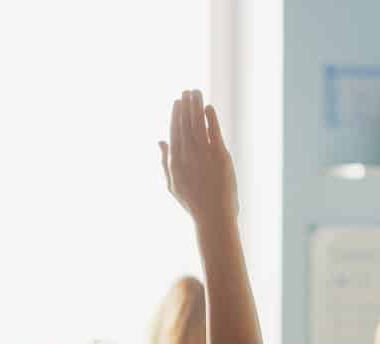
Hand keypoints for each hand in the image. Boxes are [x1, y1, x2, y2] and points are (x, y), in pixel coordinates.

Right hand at [159, 89, 237, 225]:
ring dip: (196, 106)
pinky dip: (211, 118)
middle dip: (186, 105)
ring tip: (196, 92)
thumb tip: (160, 141)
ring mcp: (203, 153)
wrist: (213, 216)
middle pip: (185, 123)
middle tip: (187, 91)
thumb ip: (165, 161)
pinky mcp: (219, 155)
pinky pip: (214, 131)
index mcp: (175, 161)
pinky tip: (209, 107)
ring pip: (198, 123)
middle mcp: (187, 154)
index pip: (174, 131)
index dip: (176, 114)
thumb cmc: (193, 203)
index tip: (177, 101)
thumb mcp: (173, 183)